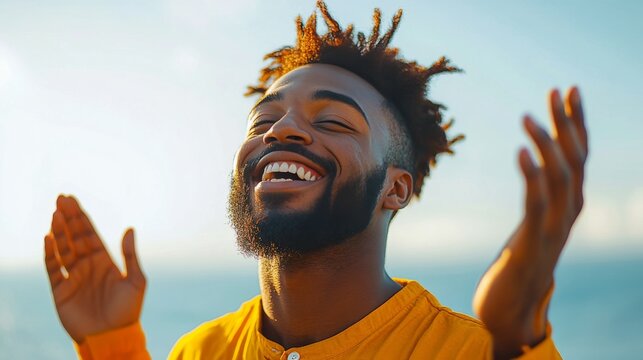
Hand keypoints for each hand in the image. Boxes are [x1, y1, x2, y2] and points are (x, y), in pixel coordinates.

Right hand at [44, 195, 145, 343]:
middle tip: (61, 199)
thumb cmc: (128, 311)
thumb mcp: (136, 281)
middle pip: (75, 237)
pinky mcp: (61, 291)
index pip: (90, 234)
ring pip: (63, 249)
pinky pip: (53, 268)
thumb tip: (130, 228)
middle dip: (68, 218)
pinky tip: (48, 238)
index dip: (81, 217)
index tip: (72, 200)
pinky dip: (49, 253)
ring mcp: (73, 277)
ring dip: (59, 231)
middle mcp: (87, 265)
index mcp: (105, 261)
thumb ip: (130, 255)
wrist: (112, 337)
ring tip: (55, 214)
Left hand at [473, 87, 587, 357]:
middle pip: (576, 160)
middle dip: (568, 123)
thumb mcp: (533, 221)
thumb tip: (536, 167)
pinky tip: (520, 153)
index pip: (578, 156)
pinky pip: (537, 204)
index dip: (575, 123)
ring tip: (528, 117)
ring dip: (546, 145)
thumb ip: (540, 196)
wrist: (512, 305)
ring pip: (560, 179)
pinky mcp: (533, 244)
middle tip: (556, 90)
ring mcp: (554, 230)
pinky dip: (532, 176)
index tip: (566, 91)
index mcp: (568, 205)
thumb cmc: (520, 260)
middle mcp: (568, 214)